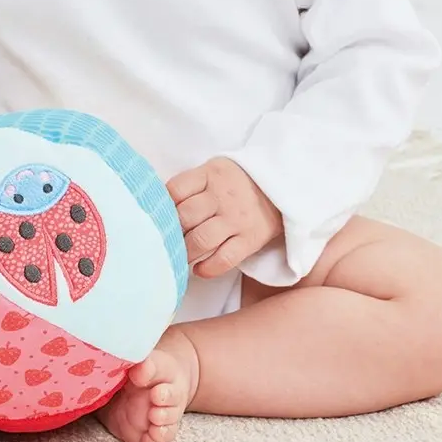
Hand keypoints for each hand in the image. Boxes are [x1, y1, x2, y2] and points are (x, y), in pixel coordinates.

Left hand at [167, 157, 282, 278]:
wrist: (282, 186)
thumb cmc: (236, 182)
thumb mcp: (214, 171)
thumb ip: (191, 185)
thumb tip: (160, 208)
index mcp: (210, 174)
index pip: (176, 189)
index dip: (163, 205)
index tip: (159, 216)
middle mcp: (222, 197)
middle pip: (185, 216)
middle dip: (171, 231)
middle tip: (166, 240)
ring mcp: (236, 219)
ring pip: (201, 239)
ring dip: (185, 252)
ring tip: (179, 257)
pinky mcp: (250, 240)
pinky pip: (225, 259)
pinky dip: (207, 268)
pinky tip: (198, 269)